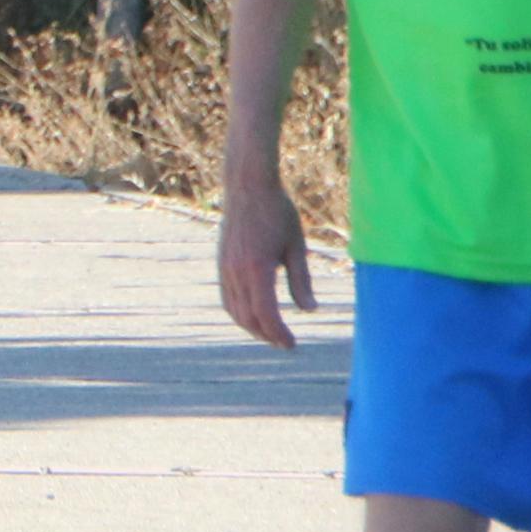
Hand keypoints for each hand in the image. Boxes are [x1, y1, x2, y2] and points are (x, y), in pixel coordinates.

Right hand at [216, 169, 317, 349]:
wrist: (248, 186)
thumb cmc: (277, 212)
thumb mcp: (296, 246)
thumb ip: (301, 280)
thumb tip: (309, 310)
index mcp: (257, 268)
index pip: (266, 313)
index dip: (278, 333)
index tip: (292, 345)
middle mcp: (236, 272)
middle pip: (248, 317)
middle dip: (266, 335)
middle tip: (285, 344)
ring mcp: (225, 268)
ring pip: (234, 311)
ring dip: (251, 327)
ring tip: (270, 333)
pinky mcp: (222, 263)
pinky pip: (227, 298)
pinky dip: (239, 313)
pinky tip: (253, 314)